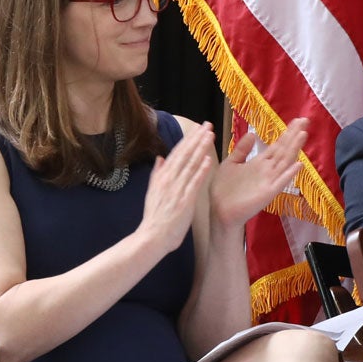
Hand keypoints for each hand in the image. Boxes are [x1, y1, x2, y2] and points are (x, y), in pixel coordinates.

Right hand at [133, 120, 214, 255]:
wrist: (152, 237)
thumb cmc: (156, 217)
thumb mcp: (153, 192)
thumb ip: (158, 174)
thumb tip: (161, 158)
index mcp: (162, 177)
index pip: (177, 153)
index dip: (188, 140)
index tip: (198, 128)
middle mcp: (168, 180)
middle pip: (184, 154)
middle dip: (196, 138)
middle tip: (207, 124)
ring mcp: (176, 189)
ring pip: (189, 164)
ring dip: (200, 149)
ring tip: (210, 135)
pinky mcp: (184, 200)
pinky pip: (193, 183)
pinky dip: (200, 170)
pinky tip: (208, 160)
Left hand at [210, 117, 307, 230]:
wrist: (220, 210)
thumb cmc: (225, 189)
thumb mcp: (231, 163)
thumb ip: (242, 150)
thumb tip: (253, 134)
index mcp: (260, 163)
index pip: (277, 145)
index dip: (287, 133)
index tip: (298, 121)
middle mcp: (268, 170)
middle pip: (284, 149)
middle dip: (294, 135)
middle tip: (306, 121)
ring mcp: (270, 181)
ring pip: (285, 161)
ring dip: (294, 149)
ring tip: (303, 135)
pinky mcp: (268, 193)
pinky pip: (280, 182)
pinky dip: (290, 174)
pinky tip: (299, 164)